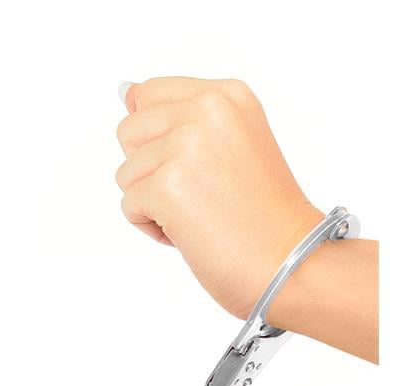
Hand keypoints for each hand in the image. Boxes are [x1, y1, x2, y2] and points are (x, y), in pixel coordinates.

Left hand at [116, 77, 322, 319]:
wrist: (290, 261)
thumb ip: (182, 118)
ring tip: (197, 215)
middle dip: (149, 170)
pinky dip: (151, 228)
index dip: (155, 139)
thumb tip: (127, 93)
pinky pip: (129, 206)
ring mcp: (186, 147)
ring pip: (126, 173)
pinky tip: (189, 233)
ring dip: (151, 203)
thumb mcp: (232, 143)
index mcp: (227, 95)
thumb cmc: (263, 217)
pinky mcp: (167, 186)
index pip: (150, 94)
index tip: (186, 166)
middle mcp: (207, 110)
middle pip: (130, 132)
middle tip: (196, 194)